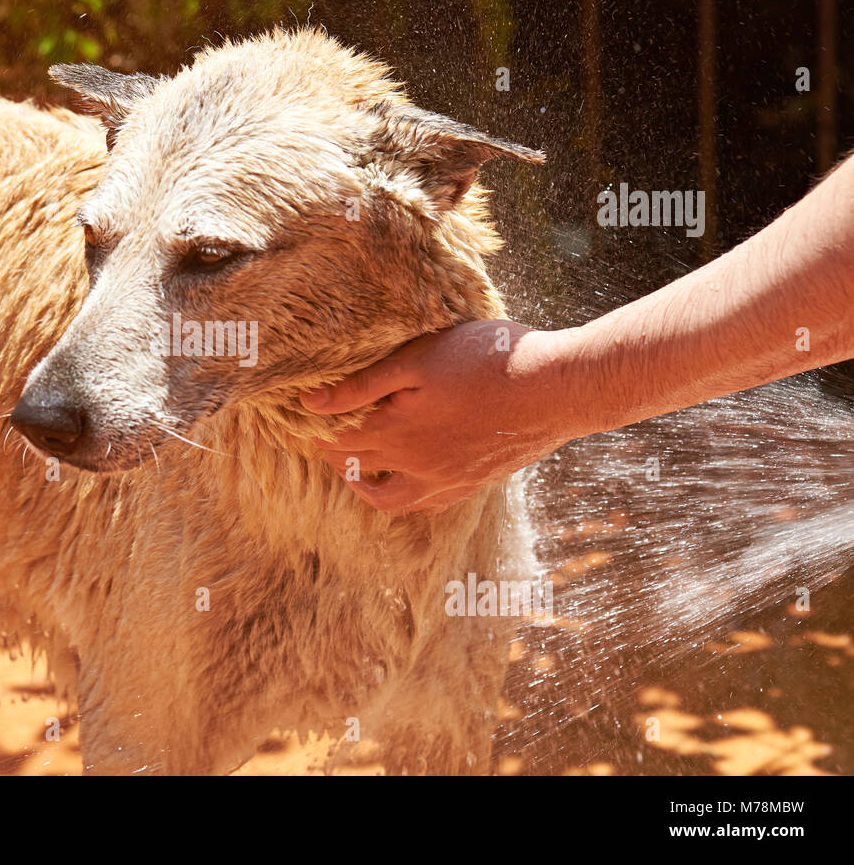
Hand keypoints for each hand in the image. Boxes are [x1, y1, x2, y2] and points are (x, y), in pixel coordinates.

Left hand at [301, 320, 575, 513]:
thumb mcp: (418, 359)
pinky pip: (427, 505)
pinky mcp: (474, 483)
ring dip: (366, 487)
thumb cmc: (488, 361)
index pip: (341, 441)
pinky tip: (407, 482)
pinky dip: (406, 497)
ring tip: (357, 471)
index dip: (320, 432)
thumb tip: (310, 403)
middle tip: (324, 442)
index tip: (308, 423)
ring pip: (391, 500)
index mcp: (396, 432)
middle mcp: (416, 466)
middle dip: (337, 456)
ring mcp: (447, 481)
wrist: (557, 387)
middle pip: (360, 468)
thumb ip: (362, 384)